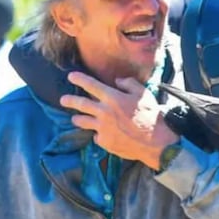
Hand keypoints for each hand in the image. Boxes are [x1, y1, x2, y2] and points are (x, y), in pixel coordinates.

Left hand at [61, 72, 178, 169]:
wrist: (155, 142)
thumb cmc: (151, 116)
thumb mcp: (143, 94)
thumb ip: (129, 84)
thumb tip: (117, 81)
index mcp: (113, 98)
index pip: (91, 85)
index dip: (79, 79)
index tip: (71, 77)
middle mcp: (104, 112)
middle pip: (80, 104)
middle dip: (69, 101)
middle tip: (63, 100)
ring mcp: (102, 128)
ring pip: (82, 122)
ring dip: (78, 119)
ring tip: (76, 119)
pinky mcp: (105, 142)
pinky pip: (96, 136)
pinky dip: (99, 135)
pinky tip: (103, 135)